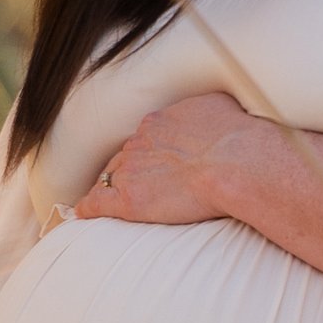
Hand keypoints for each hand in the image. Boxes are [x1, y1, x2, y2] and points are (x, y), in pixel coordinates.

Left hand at [72, 91, 257, 226]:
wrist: (236, 162)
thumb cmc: (238, 137)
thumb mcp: (220, 107)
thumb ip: (204, 111)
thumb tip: (210, 114)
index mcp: (160, 122)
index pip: (145, 139)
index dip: (149, 153)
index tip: (156, 162)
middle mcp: (140, 142)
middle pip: (125, 157)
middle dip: (130, 169)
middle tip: (141, 184)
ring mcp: (131, 170)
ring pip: (109, 178)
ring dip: (110, 188)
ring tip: (109, 200)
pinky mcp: (128, 199)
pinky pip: (96, 203)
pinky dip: (88, 208)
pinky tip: (84, 214)